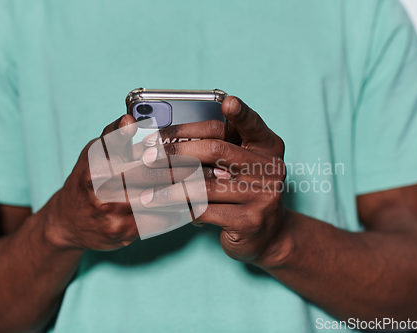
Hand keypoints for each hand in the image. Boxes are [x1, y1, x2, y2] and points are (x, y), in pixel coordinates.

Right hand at [43, 115, 210, 249]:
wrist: (69, 220)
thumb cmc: (89, 178)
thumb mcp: (95, 151)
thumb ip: (115, 136)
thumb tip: (132, 118)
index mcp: (98, 161)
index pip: (141, 149)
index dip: (173, 146)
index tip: (202, 144)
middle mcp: (103, 187)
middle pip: (157, 175)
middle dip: (190, 170)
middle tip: (219, 168)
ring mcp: (113, 213)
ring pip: (163, 199)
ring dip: (192, 192)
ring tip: (216, 185)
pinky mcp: (122, 234)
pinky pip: (161, 221)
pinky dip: (181, 211)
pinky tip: (196, 204)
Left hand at [140, 96, 288, 265]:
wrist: (266, 234)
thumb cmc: (242, 192)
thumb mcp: (239, 166)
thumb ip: (219, 148)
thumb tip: (170, 140)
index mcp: (268, 147)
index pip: (252, 124)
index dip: (241, 114)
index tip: (227, 102)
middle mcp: (271, 168)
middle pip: (218, 150)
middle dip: (177, 150)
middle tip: (149, 155)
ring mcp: (262, 196)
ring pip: (205, 185)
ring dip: (169, 187)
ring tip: (146, 190)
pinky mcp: (249, 221)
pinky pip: (205, 211)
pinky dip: (179, 208)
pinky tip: (163, 208)